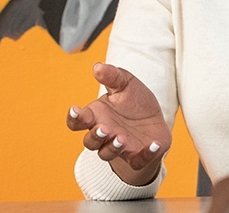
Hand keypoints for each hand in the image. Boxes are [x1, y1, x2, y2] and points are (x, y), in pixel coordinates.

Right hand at [66, 63, 170, 185]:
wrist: (154, 122)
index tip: (75, 109)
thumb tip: (97, 66)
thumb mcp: (126, 84)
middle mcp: (105, 134)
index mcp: (97, 116)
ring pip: (108, 153)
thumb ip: (112, 76)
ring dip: (113, 147)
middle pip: (90, 142)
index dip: (74, 117)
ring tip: (121, 137)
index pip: (77, 121)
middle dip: (95, 136)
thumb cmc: (134, 102)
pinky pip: (138, 161)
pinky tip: (153, 145)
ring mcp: (120, 148)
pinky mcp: (138, 156)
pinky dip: (145, 155)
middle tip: (103, 128)